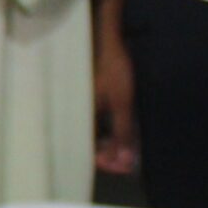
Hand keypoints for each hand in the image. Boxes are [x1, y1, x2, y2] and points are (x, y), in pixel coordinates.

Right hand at [93, 26, 139, 174]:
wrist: (108, 41)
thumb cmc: (113, 71)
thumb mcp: (122, 104)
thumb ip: (122, 133)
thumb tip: (124, 161)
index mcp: (80, 117)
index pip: (88, 151)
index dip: (107, 163)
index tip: (126, 166)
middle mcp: (77, 114)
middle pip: (90, 145)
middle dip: (111, 156)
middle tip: (130, 161)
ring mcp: (84, 107)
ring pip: (94, 135)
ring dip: (111, 144)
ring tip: (129, 149)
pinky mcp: (91, 100)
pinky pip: (97, 124)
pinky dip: (110, 132)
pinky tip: (122, 132)